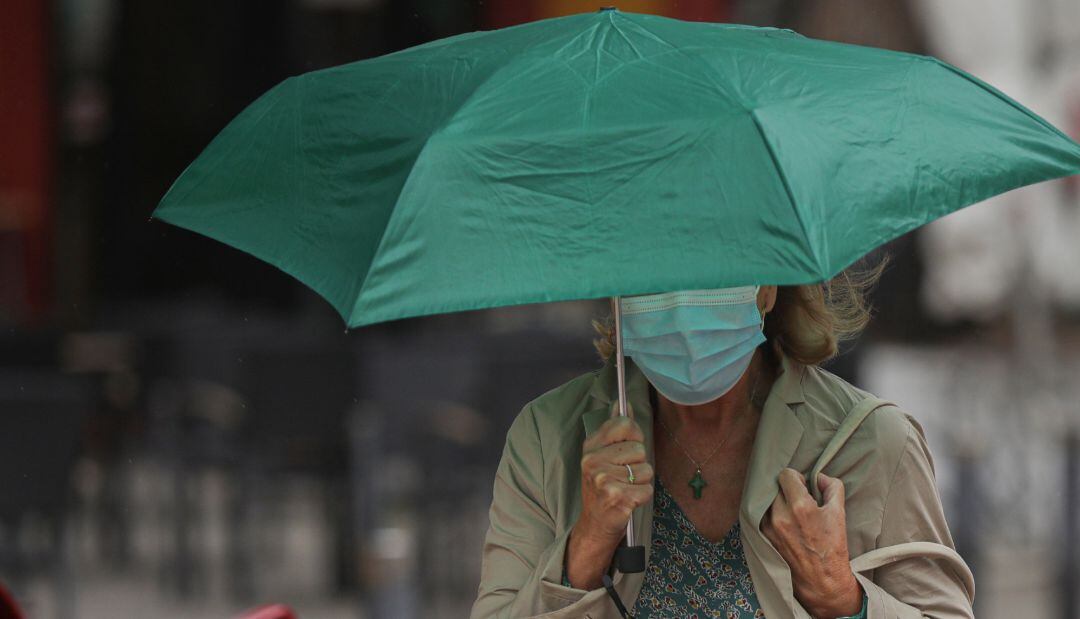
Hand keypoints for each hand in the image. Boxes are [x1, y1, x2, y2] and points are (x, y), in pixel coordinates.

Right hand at [576, 403, 654, 543]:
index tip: (626, 450)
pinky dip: (643, 496)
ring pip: (646, 469)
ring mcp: (604, 481)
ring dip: (641, 481)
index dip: (634, 436)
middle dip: (638, 462)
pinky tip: (628, 500)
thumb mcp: (602, 455)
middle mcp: (593, 462)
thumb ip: (614, 429)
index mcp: (590, 447)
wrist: (594, 524)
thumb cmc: (603, 487)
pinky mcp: (618, 498)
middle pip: (639, 448)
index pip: (625, 424)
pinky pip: (647, 489)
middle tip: (623, 476)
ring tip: (625, 488)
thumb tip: (624, 404)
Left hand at [761, 468, 862, 617]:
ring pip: (768, 499)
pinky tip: (785, 523)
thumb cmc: (832, 547)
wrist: (821, 580)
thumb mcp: (839, 513)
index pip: (785, 474)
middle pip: (775, 485)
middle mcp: (780, 516)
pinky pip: (763, 514)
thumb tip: (819, 477)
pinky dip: (772, 513)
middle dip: (787, 489)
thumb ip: (832, 486)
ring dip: (778, 501)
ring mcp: (768, 527)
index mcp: (799, 507)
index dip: (797, 478)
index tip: (804, 487)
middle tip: (799, 500)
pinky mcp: (763, 536)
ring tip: (792, 513)